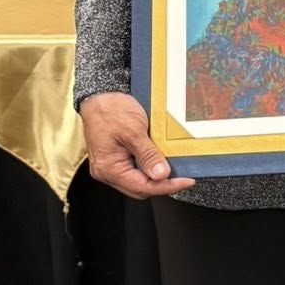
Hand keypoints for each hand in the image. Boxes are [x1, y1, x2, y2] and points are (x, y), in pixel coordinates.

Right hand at [81, 92, 195, 199]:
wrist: (98, 96)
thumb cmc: (110, 109)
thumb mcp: (134, 131)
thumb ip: (148, 155)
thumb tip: (161, 175)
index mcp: (109, 168)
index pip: (143, 187)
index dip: (167, 186)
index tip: (185, 181)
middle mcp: (106, 171)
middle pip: (140, 188)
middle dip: (162, 184)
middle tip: (182, 176)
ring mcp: (108, 167)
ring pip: (137, 182)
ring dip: (155, 177)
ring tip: (172, 169)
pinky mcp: (113, 160)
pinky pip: (133, 172)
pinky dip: (147, 169)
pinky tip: (157, 161)